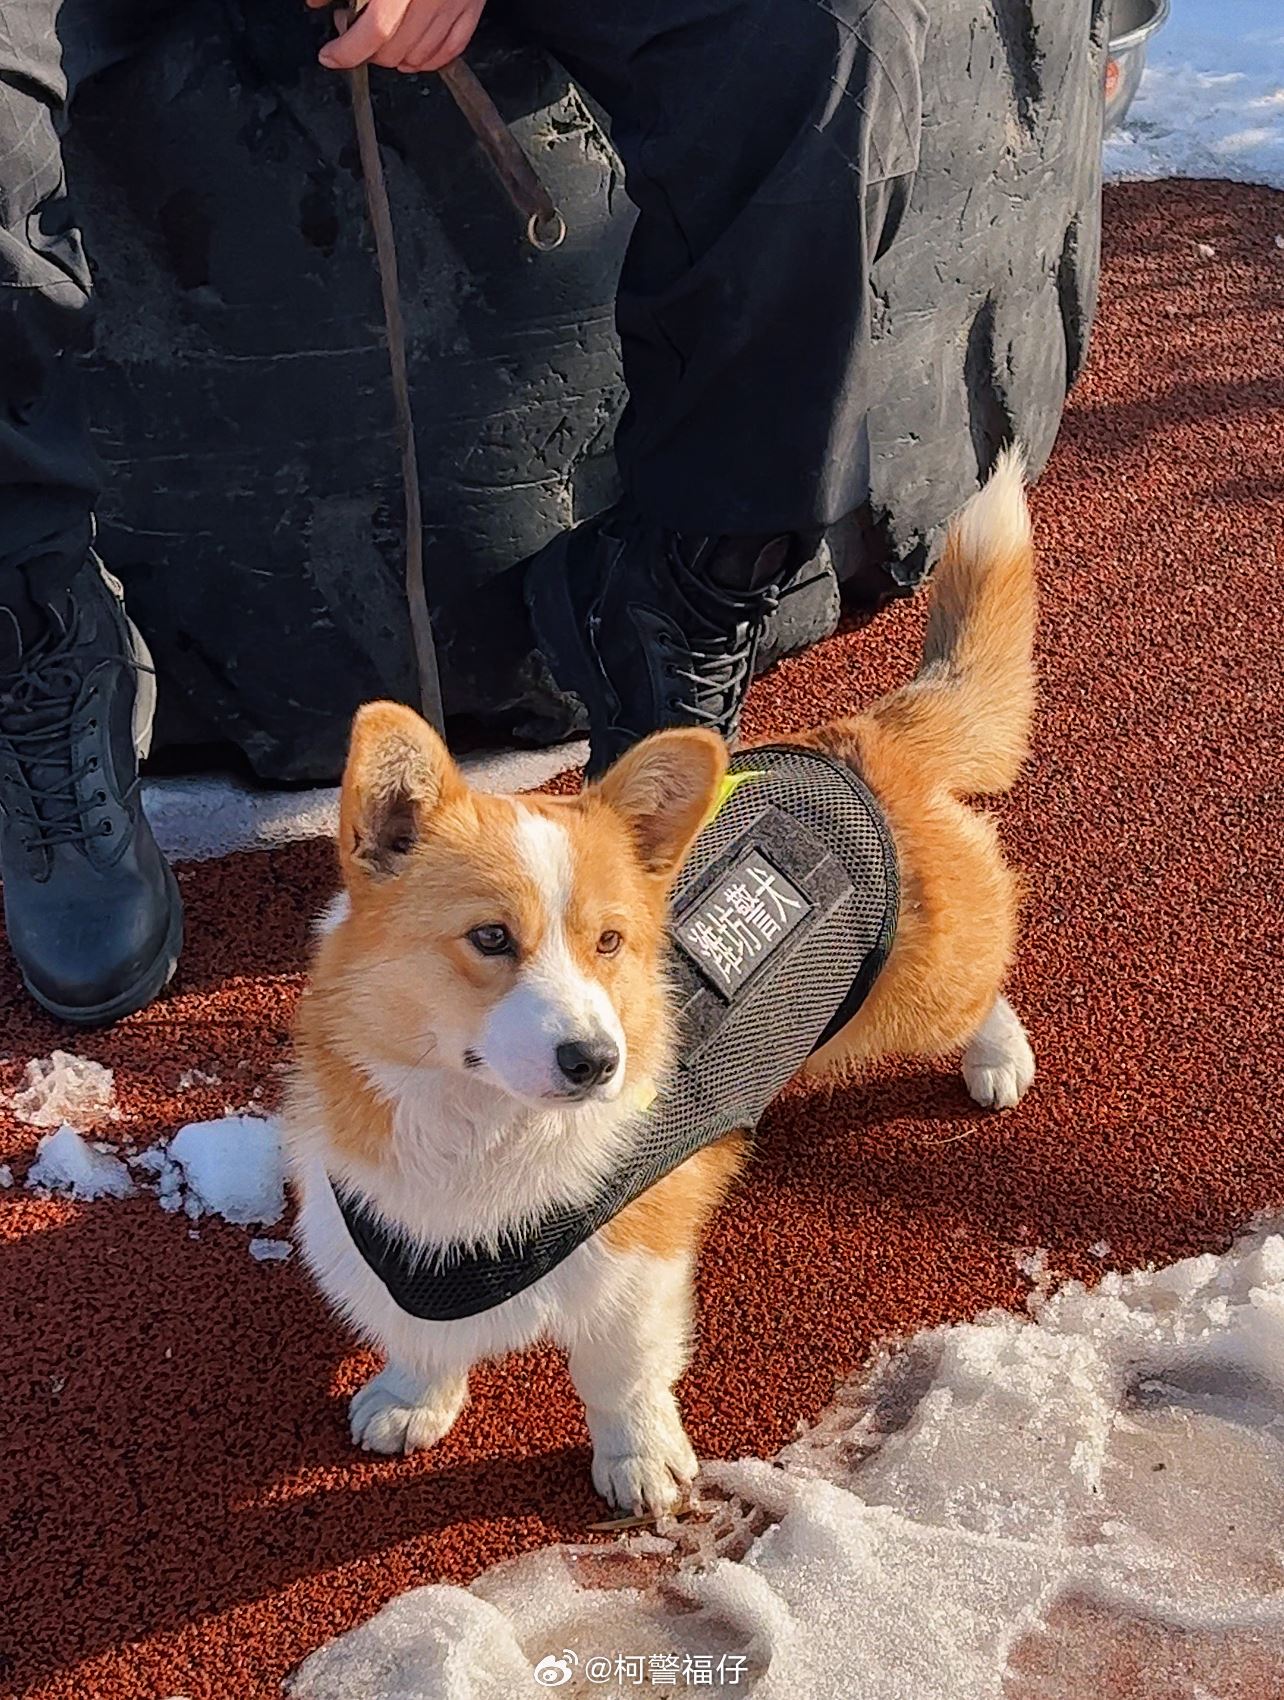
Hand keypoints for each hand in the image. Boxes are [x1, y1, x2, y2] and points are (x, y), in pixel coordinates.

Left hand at [311, 0, 485, 73]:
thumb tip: (317, 1)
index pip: (375, 30)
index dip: (347, 51)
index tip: (330, 55)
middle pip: (396, 47)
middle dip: (368, 51)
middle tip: (352, 32)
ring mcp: (453, 1)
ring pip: (421, 54)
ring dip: (394, 58)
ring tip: (379, 42)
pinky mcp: (470, 4)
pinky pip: (453, 46)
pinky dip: (430, 59)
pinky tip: (412, 56)